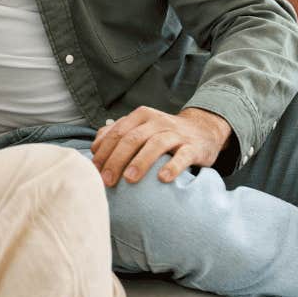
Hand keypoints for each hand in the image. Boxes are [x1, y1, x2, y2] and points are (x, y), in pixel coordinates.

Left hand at [90, 107, 232, 186]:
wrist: (203, 130)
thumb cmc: (164, 133)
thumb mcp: (141, 128)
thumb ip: (117, 134)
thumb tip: (94, 148)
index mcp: (141, 116)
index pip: (117, 132)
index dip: (103, 152)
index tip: (94, 171)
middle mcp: (158, 121)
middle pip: (133, 139)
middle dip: (116, 160)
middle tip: (107, 180)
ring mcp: (177, 133)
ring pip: (156, 144)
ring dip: (140, 162)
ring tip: (129, 180)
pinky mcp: (193, 147)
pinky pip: (183, 156)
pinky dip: (172, 166)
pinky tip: (163, 178)